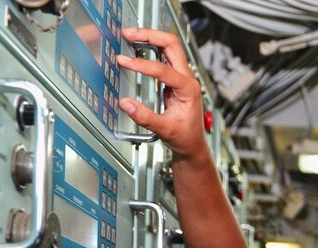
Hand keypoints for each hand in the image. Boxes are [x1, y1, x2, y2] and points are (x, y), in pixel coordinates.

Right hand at [116, 28, 208, 159]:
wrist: (192, 144)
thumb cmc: (185, 137)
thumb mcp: (165, 130)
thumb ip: (146, 117)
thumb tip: (126, 104)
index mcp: (189, 89)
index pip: (164, 70)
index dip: (142, 65)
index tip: (124, 62)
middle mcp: (188, 79)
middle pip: (172, 45)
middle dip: (150, 35)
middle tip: (128, 34)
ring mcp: (182, 76)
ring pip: (169, 46)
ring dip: (150, 37)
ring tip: (129, 35)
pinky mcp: (174, 78)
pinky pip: (163, 55)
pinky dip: (150, 46)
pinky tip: (136, 45)